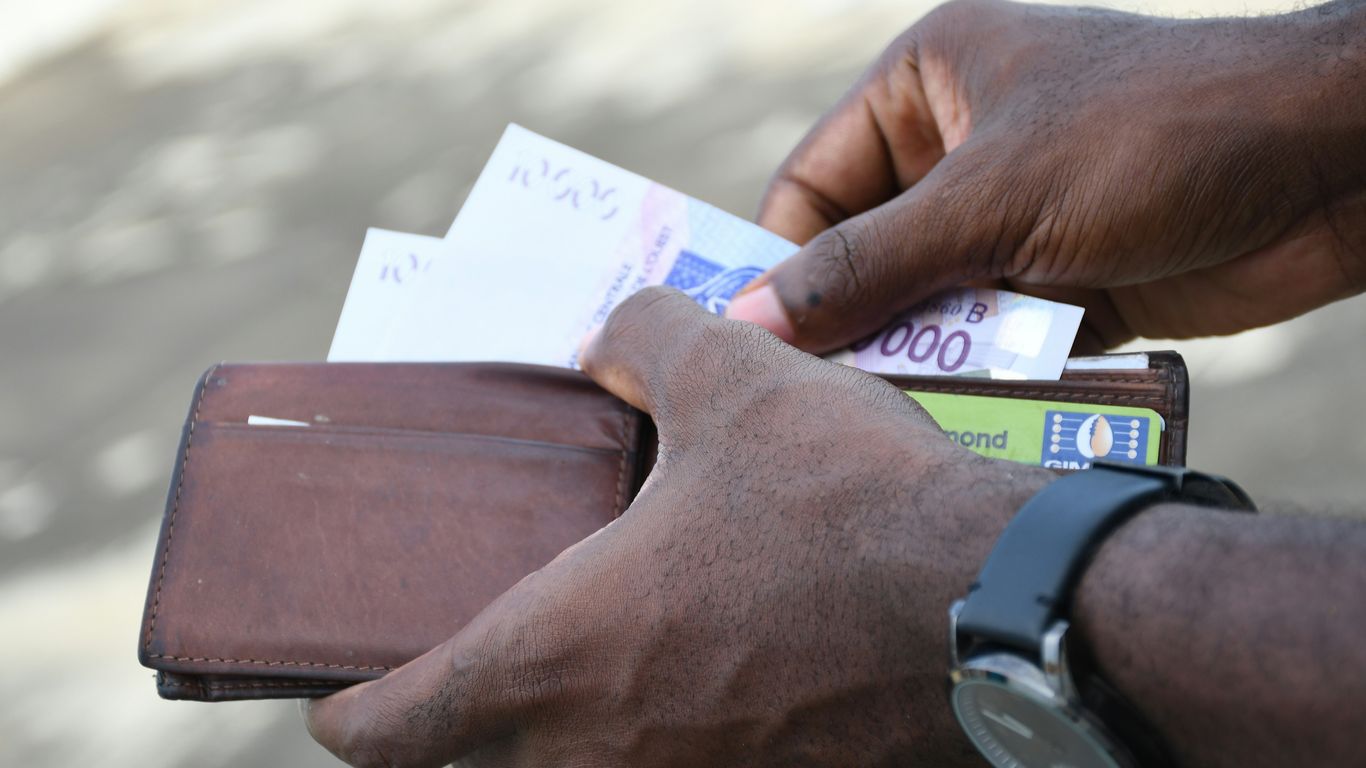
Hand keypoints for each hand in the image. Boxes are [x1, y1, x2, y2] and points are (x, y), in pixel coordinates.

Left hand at [305, 287, 1050, 766]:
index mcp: (560, 653)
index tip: (336, 700)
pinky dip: (654, 747)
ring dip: (557, 740)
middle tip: (470, 663)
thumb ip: (644, 340)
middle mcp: (605, 754)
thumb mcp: (735, 379)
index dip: (349, 715)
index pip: (395, 732)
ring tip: (589, 664)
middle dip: (453, 729)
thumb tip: (611, 339)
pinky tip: (702, 677)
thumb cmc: (847, 502)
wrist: (1003, 609)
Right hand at [727, 0, 1365, 352]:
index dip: (781, 263)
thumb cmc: (1153, 138)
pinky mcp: (1059, 275)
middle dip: (854, 318)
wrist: (1329, 170)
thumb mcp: (992, 200)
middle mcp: (958, 147)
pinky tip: (968, 405)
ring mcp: (1010, 215)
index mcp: (926, 83)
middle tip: (824, 393)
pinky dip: (978, 370)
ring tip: (900, 404)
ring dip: (918, 352)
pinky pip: (986, 333)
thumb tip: (750, 321)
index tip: (760, 346)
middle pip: (863, 251)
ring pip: (923, 301)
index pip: (812, 184)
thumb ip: (867, 267)